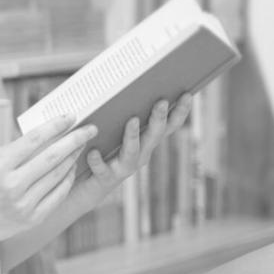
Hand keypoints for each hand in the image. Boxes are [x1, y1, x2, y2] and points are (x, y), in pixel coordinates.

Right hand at [0, 114, 97, 251]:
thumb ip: (12, 150)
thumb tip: (41, 137)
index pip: (34, 139)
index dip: (55, 126)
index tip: (70, 117)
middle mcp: (12, 184)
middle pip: (53, 156)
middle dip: (75, 139)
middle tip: (90, 129)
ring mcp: (24, 204)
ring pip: (58, 175)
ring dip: (73, 157)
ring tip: (81, 146)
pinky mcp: (32, 218)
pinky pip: (58, 195)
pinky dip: (67, 180)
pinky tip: (71, 169)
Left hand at [78, 94, 193, 201]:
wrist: (87, 188)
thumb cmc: (102, 152)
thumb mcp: (114, 133)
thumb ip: (120, 114)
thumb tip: (122, 85)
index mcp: (145, 143)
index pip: (167, 127)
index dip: (179, 112)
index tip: (187, 93)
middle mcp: (140, 155)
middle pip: (154, 136)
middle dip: (159, 119)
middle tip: (161, 101)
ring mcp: (124, 168)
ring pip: (132, 152)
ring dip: (133, 136)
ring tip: (132, 120)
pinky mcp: (105, 178)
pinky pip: (102, 168)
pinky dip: (98, 160)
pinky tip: (92, 151)